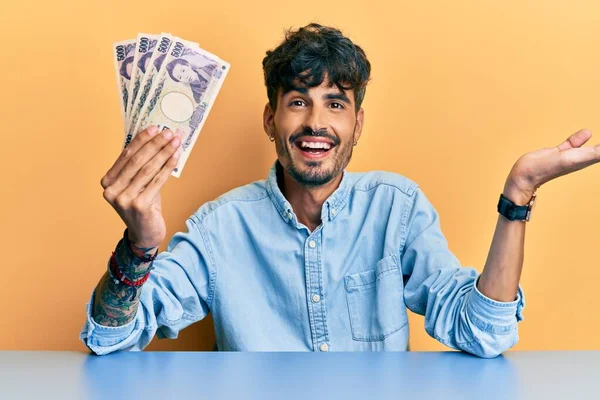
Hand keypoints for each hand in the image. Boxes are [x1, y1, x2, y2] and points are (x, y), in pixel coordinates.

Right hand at [101, 126, 180, 247]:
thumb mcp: (139, 184)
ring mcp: (123, 199)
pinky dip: (168, 166)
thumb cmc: (144, 205)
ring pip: (148, 169)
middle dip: (155, 144)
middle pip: (137, 160)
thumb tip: (157, 139)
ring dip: (164, 152)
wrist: (145, 234)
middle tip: (169, 132)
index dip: (142, 140)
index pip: (126, 155)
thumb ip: (141, 166)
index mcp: (108, 181)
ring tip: (176, 141)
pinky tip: (176, 156)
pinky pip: (157, 181)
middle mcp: (111, 190)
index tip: (155, 128)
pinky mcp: (138, 206)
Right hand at [504, 129, 599, 203]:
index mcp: (588, 159)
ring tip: (598, 135)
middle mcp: (582, 158)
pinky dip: (581, 138)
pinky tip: (586, 133)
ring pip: (591, 146)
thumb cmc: (545, 169)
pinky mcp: (559, 152)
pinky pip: (574, 143)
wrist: (523, 176)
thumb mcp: (570, 159)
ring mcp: (571, 155)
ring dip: (599, 143)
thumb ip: (593, 153)